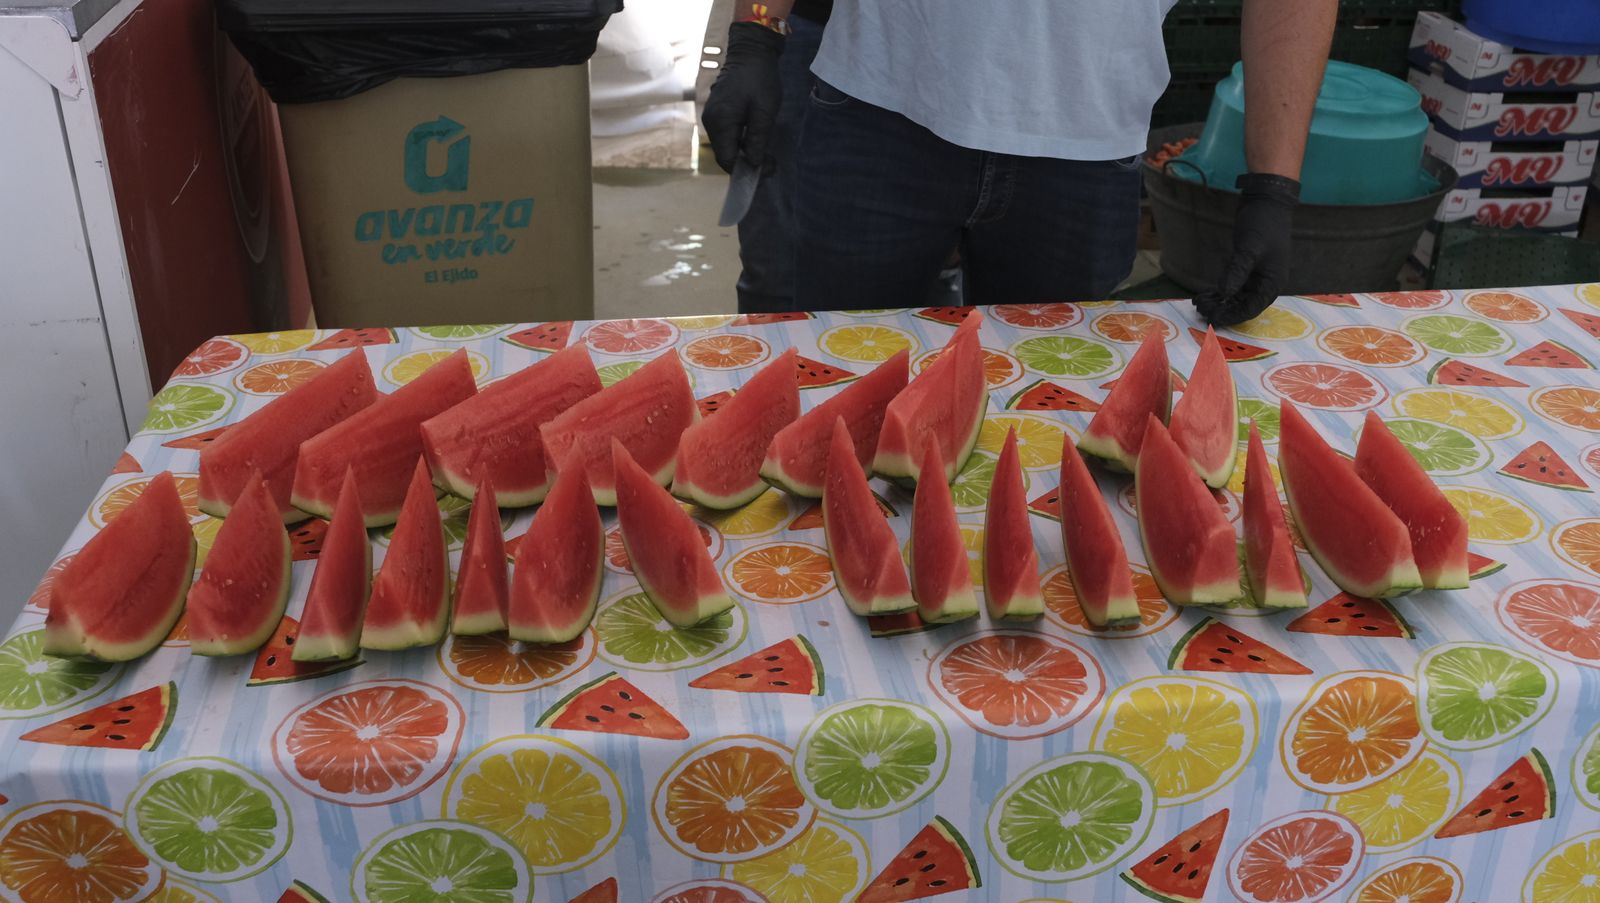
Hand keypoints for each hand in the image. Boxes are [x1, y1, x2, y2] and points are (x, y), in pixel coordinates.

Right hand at [701, 22, 784, 172]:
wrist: (750, 53)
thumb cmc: (759, 80)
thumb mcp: (764, 111)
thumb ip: (757, 139)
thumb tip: (754, 163)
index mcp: (720, 122)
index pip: (727, 159)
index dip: (745, 170)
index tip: (767, 170)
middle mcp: (710, 122)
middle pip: (725, 154)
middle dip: (746, 163)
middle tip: (771, 163)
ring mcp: (712, 116)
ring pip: (726, 145)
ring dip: (744, 152)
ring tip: (767, 153)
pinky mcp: (716, 112)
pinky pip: (726, 134)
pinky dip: (740, 141)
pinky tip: (756, 139)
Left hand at [1193, 173, 1299, 326]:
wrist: (1266, 202)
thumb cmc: (1262, 225)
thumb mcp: (1248, 249)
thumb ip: (1236, 273)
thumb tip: (1224, 294)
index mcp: (1272, 283)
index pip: (1251, 309)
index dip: (1231, 316)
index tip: (1212, 318)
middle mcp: (1266, 284)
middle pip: (1242, 306)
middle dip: (1221, 309)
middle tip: (1200, 309)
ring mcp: (1256, 277)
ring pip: (1235, 298)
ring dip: (1218, 302)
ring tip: (1198, 302)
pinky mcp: (1247, 269)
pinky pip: (1233, 287)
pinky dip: (1219, 292)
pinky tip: (1204, 294)